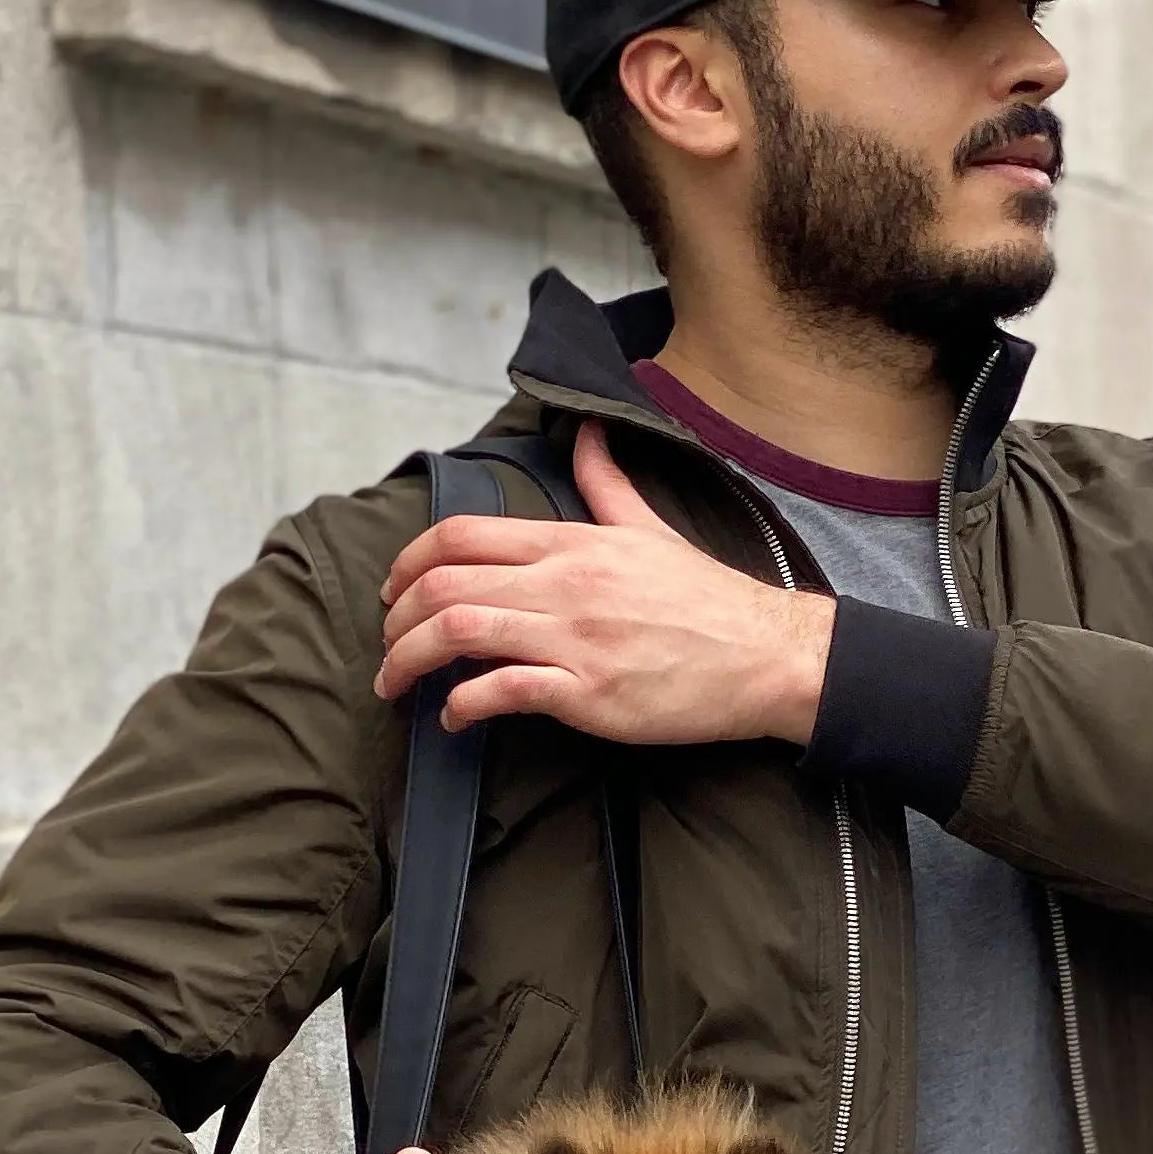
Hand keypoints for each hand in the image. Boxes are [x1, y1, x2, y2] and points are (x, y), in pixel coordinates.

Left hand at [375, 420, 831, 744]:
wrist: (766, 655)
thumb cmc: (708, 600)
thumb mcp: (650, 529)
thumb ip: (607, 484)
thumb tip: (587, 435)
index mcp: (572, 542)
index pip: (461, 535)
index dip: (409, 562)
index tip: (392, 592)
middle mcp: (564, 583)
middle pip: (444, 585)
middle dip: (395, 620)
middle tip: (386, 648)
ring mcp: (574, 638)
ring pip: (459, 633)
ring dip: (409, 662)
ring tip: (397, 686)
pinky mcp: (588, 691)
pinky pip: (502, 692)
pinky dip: (462, 706)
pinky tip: (454, 717)